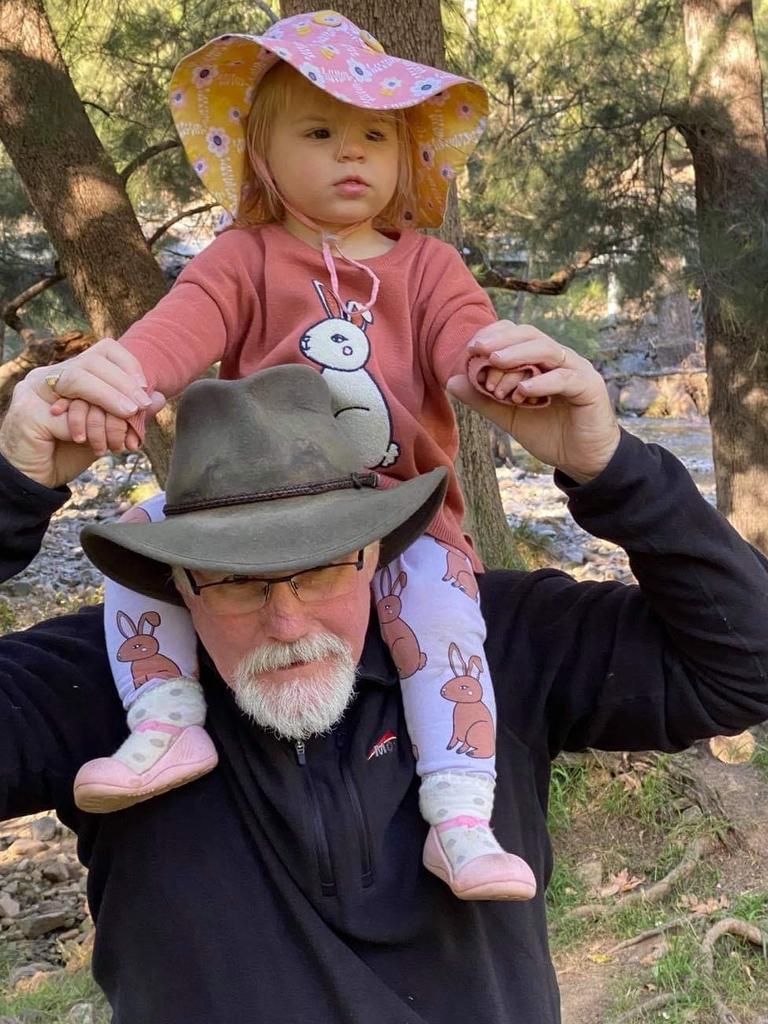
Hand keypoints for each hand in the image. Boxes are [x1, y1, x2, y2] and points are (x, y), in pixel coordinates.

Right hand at [0, 366, 164, 488]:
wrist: (33, 478)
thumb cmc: (68, 452)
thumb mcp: (105, 430)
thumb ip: (127, 413)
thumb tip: (159, 398)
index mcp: (70, 374)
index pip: (104, 351)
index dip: (128, 366)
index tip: (143, 388)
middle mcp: (50, 376)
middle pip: (91, 363)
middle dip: (122, 383)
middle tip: (141, 405)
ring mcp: (34, 391)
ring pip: (76, 380)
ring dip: (108, 397)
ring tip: (128, 414)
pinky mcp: (26, 413)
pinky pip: (62, 414)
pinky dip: (83, 427)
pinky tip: (90, 442)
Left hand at [449, 321, 619, 482]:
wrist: (582, 459)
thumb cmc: (549, 434)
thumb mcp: (510, 416)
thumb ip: (483, 399)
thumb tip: (451, 380)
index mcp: (541, 361)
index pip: (518, 334)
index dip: (495, 335)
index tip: (471, 347)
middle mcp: (560, 359)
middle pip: (531, 335)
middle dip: (502, 339)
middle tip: (477, 348)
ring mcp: (577, 370)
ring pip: (547, 350)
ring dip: (519, 354)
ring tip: (495, 362)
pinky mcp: (589, 388)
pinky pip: (565, 378)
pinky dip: (542, 381)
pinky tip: (523, 390)